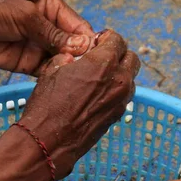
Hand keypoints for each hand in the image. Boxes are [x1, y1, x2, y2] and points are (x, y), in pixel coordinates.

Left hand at [0, 0, 93, 74]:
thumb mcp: (26, 16)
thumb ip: (53, 33)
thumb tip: (81, 46)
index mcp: (52, 8)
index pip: (78, 26)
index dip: (88, 40)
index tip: (96, 55)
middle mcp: (49, 28)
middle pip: (73, 46)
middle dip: (80, 57)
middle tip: (85, 70)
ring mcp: (39, 47)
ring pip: (62, 61)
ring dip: (68, 69)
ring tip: (74, 78)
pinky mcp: (28, 64)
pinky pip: (46, 72)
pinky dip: (54, 77)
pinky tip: (60, 82)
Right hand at [19, 30, 139, 178]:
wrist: (50, 142)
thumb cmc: (48, 107)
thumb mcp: (52, 71)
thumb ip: (69, 58)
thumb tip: (73, 57)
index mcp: (103, 63)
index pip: (117, 39)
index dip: (106, 38)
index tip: (97, 42)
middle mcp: (119, 80)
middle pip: (132, 58)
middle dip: (118, 54)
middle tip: (101, 58)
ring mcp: (121, 100)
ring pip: (130, 78)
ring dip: (119, 73)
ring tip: (99, 77)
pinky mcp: (118, 115)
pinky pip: (124, 95)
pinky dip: (115, 90)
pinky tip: (98, 94)